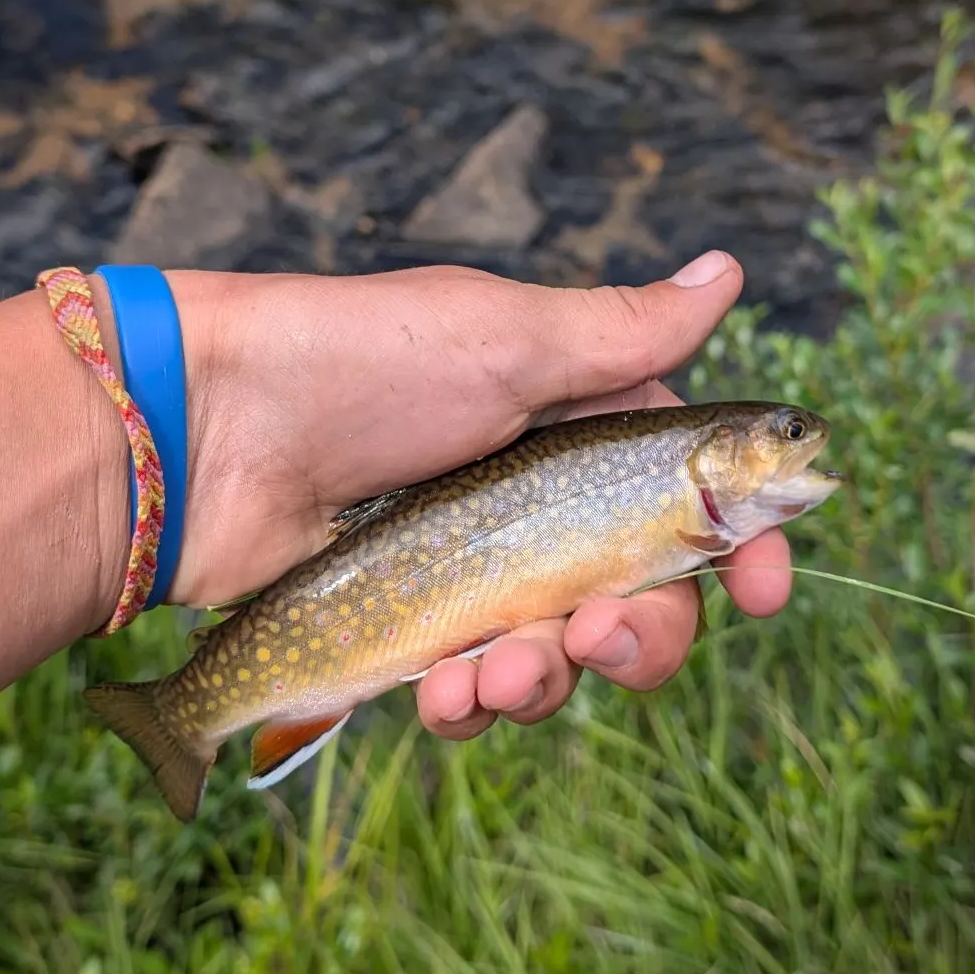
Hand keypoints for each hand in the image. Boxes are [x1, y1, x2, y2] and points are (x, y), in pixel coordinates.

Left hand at [163, 251, 791, 739]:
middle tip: (609, 634)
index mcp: (574, 432)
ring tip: (497, 670)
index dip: (743, 551)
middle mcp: (535, 510)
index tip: (771, 591)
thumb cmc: (360, 366)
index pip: (690, 501)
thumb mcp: (504, 337)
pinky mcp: (412, 637)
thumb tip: (728, 268)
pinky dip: (475, 704)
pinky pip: (479, 696)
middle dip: (645, 637)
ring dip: (552, 680)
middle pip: (643, 601)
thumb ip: (626, 332)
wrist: (203, 437)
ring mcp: (474, 578)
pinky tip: (445, 688)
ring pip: (564, 662)